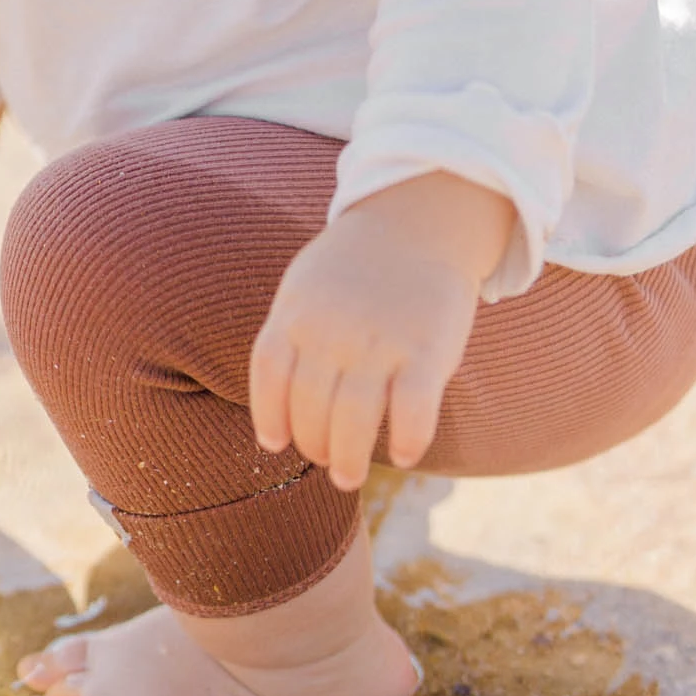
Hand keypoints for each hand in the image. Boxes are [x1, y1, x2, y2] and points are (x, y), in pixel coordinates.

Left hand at [247, 173, 515, 492]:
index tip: (276, 442)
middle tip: (328, 460)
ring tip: (349, 476)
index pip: (268, 376)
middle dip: (314, 446)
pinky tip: (404, 454)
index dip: (268, 416)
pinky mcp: (427, 350)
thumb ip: (290, 338)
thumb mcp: (306, 286)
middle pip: (309, 410)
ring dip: (349, 459)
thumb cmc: (357, 266)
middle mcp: (332, 330)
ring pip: (354, 423)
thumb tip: (276, 410)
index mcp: (296, 312)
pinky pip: (413, 413)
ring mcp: (380, 341)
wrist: (420, 218)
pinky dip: (407, 442)